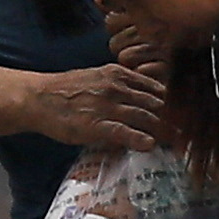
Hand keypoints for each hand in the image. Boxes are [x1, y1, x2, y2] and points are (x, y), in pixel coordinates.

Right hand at [12, 57, 169, 151]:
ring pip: (145, 118)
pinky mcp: (98, 126)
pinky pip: (128, 133)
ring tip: (168, 141)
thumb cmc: (66, 90)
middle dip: (168, 119)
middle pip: (154, 104)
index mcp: (118, 74)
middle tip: (178, 132)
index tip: (176, 114)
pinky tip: (149, 145)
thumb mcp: (96, 77)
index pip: (154, 88)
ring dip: (159, 131)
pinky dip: (142, 139)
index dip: (167, 103)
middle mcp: (117, 88)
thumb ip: (119, 84)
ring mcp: (108, 106)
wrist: (39, 98)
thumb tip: (142, 97)